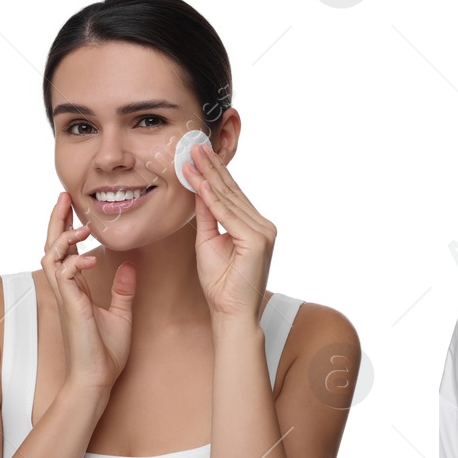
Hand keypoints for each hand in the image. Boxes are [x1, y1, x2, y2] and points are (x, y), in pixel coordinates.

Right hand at [40, 192, 136, 392]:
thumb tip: (129, 267)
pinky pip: (63, 276)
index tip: (71, 206)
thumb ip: (122, 290)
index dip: (66, 226)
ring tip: (80, 227)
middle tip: (63, 197)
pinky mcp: (70, 306)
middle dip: (56, 220)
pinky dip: (73, 262)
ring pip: (50, 256)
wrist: (97, 379)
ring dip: (63, 238)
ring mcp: (65, 297)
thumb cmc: (104, 353)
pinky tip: (87, 257)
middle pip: (51, 246)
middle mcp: (66, 290)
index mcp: (75, 289)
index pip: (66, 250)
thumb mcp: (120, 315)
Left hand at [180, 142, 274, 324]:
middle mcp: (263, 225)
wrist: (231, 312)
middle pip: (232, 191)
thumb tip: (199, 188)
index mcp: (254, 225)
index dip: (213, 173)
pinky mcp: (257, 240)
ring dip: (209, 177)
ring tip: (193, 157)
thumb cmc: (220, 284)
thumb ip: (207, 216)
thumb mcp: (208, 242)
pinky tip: (200, 183)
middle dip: (212, 167)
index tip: (198, 154)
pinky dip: (212, 199)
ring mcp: (263, 232)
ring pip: (229, 199)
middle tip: (195, 145)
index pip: (231, 194)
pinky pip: (229, 215)